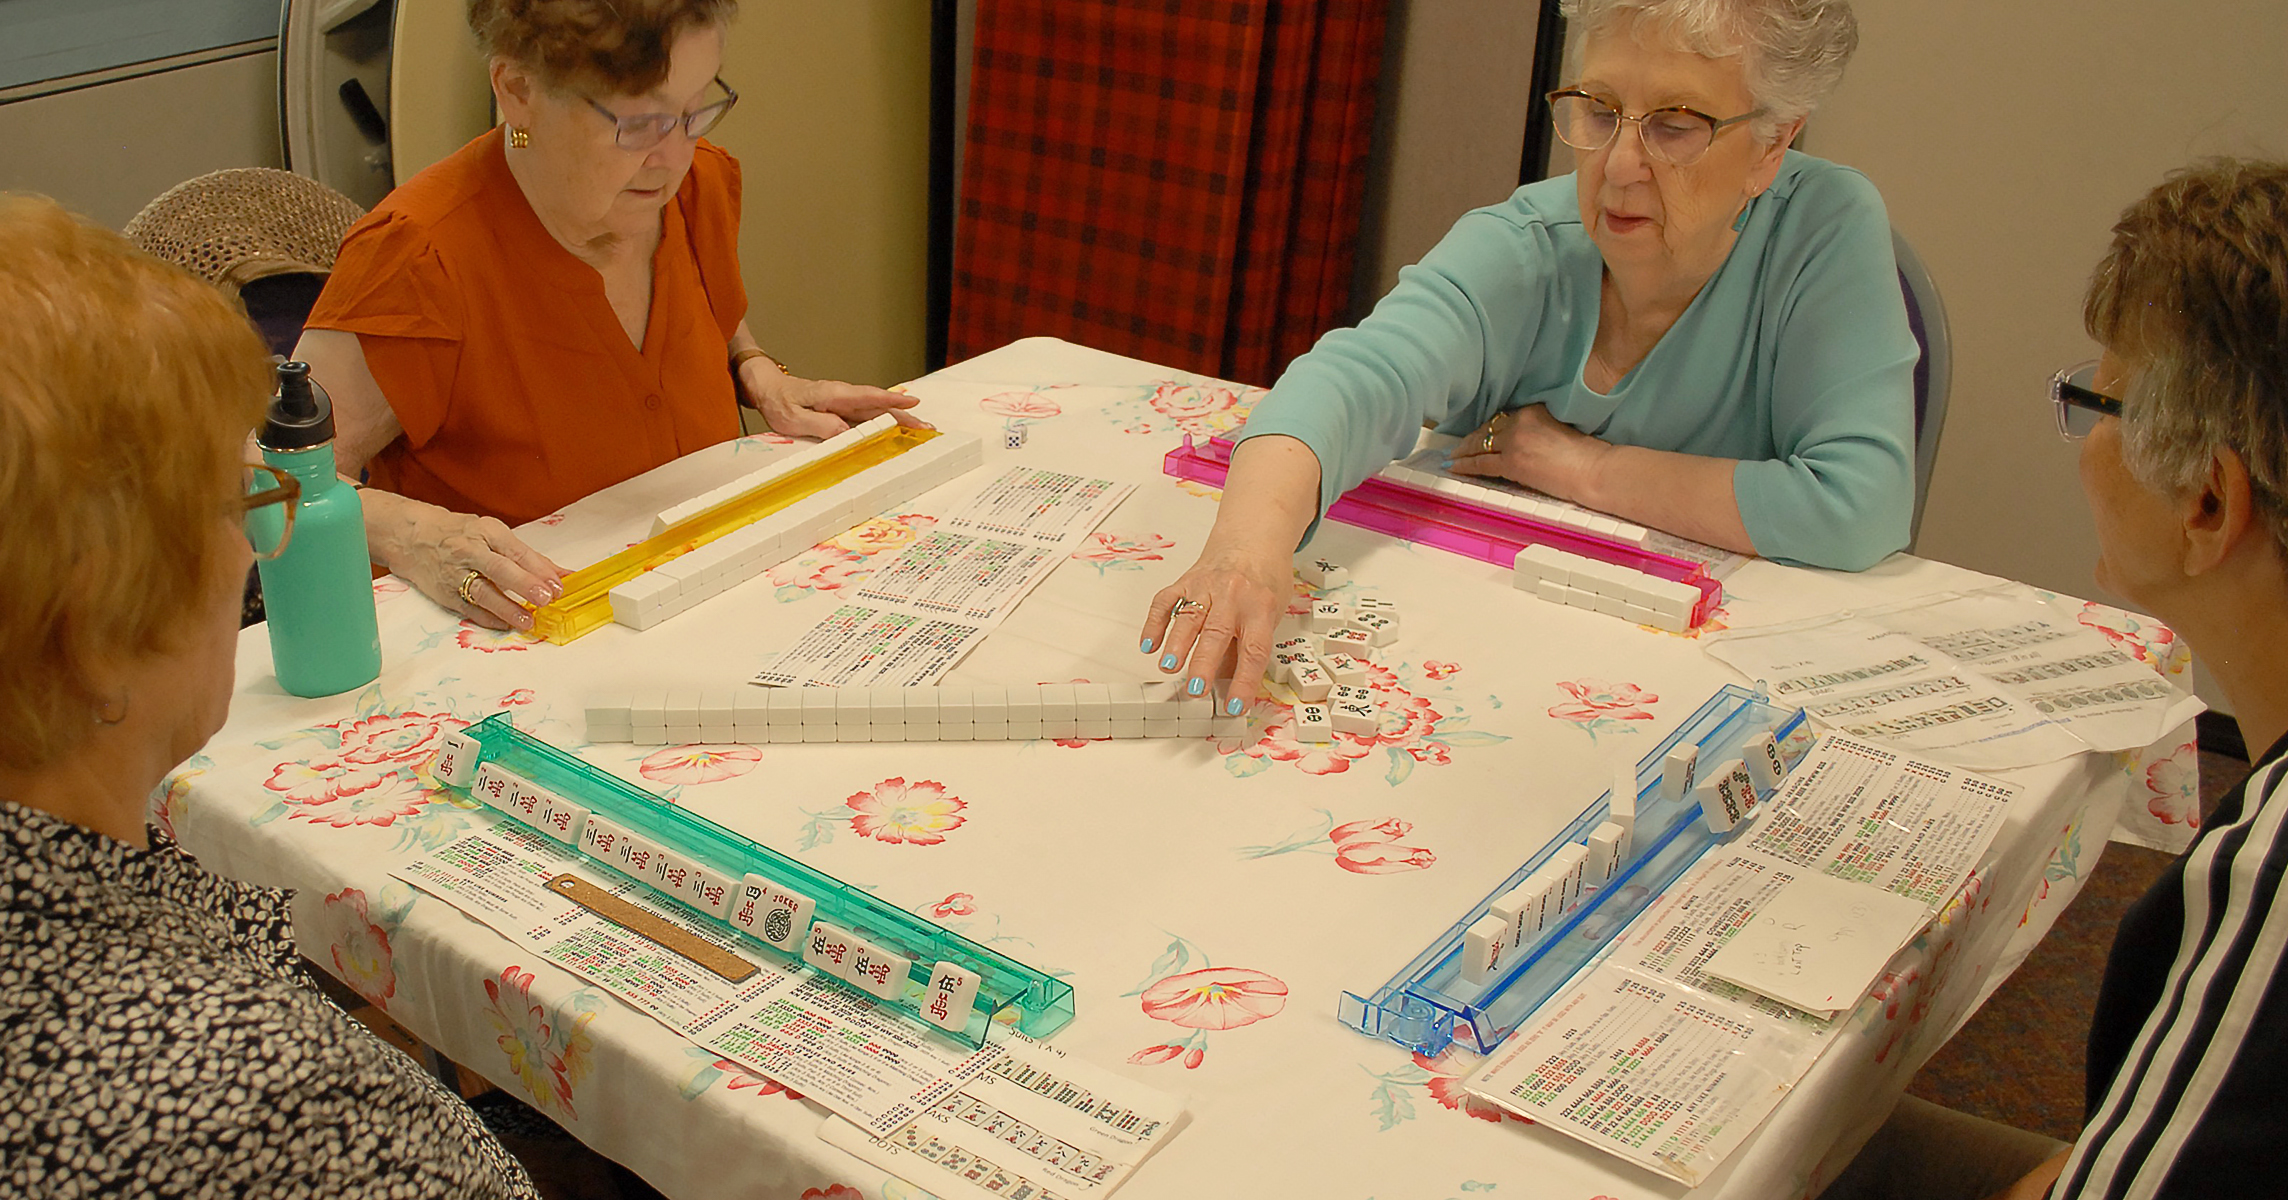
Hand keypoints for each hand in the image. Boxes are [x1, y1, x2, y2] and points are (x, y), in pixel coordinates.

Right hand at [364, 490, 563, 630]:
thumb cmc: (459, 534)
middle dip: (524, 584)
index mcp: (486, 531)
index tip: (559, 584)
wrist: (410, 536)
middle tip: (546, 598)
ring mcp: (454, 572)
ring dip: (507, 608)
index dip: (539, 569)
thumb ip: (527, 556)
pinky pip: (468, 608)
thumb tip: (562, 574)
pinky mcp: (444, 592)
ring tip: (528, 621)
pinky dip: (488, 618)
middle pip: (499, 568)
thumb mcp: (492, 534)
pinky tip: (505, 625)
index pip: (516, 551)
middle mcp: (470, 550)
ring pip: (482, 592)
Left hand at [742, 363, 929, 440]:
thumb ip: (820, 424)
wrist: (767, 388)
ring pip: (876, 412)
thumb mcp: (793, 418)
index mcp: (833, 394)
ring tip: (920, 429)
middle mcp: (843, 396)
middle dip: (904, 416)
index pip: (867, 398)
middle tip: (927, 427)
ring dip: (899, 420)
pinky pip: (867, 416)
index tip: (912, 404)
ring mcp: (844, 403)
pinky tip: (896, 429)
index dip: (890, 402)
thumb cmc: (778, 402)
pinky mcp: (842, 410)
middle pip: (879, 407)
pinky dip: (884, 422)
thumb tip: (846, 432)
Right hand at [1138, 543, 1290, 711]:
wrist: (1254, 537)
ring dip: (1177, 644)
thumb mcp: (1271, 613)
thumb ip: (1247, 645)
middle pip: (1217, 633)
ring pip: (1189, 617)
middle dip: (1204, 663)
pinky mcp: (1186, 580)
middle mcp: (1234, 595)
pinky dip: (1154, 623)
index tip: (1235, 705)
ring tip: (1168, 667)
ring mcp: (1207, 586)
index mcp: (1261, 607)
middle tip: (1195, 689)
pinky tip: (1148, 645)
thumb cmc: (1265, 579)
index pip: (1254, 650)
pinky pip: (1166, 601)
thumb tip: (1228, 685)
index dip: (1244, 681)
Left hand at [1447, 404, 1612, 501]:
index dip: (1490, 428)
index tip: (1481, 434)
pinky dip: (1465, 465)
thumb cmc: (1587, 456)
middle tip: (1458, 447)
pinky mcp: (1512, 461)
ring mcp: (1514, 441)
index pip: (1504, 419)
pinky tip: (1454, 467)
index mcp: (1534, 410)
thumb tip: (1524, 444)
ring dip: (1463, 452)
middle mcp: (1521, 421)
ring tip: (1452, 457)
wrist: (1594, 469)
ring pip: (1481, 444)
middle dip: (1471, 439)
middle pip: (1488, 429)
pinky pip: (1481, 463)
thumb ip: (1539, 430)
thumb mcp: (1560, 429)